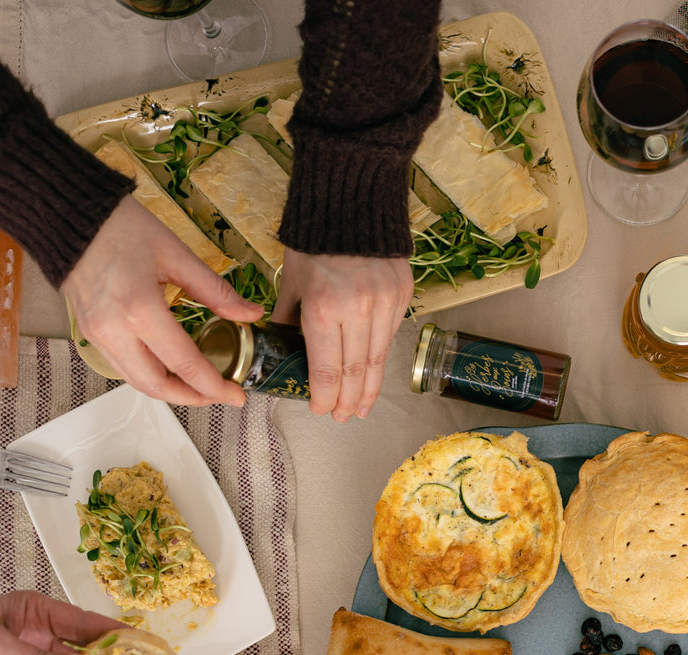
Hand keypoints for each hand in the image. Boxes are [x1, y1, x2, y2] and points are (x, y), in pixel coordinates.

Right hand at [62, 198, 261, 406]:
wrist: (69, 215)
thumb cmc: (120, 227)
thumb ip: (216, 291)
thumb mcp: (176, 255)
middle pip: (156, 385)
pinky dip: (149, 375)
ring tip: (200, 385)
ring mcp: (95, 334)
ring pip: (136, 381)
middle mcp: (113, 329)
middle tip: (220, 393)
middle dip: (192, 397)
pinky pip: (122, 367)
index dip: (214, 386)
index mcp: (139, 309)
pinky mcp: (88, 333)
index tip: (237, 394)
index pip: (184, 363)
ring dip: (170, 391)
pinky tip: (171, 368)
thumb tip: (250, 315)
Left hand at [275, 249, 411, 422]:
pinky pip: (391, 335)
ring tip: (362, 407)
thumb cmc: (315, 242)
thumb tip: (284, 351)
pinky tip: (373, 373)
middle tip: (343, 418)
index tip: (322, 411)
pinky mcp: (402, 294)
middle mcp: (357, 309)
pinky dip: (380, 358)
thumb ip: (289, 320)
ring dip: (369, 388)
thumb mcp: (292, 283)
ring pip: (378, 359)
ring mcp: (384, 302)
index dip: (325, 397)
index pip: (327, 369)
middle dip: (349, 401)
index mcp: (322, 307)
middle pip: (356, 371)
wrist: (352, 204)